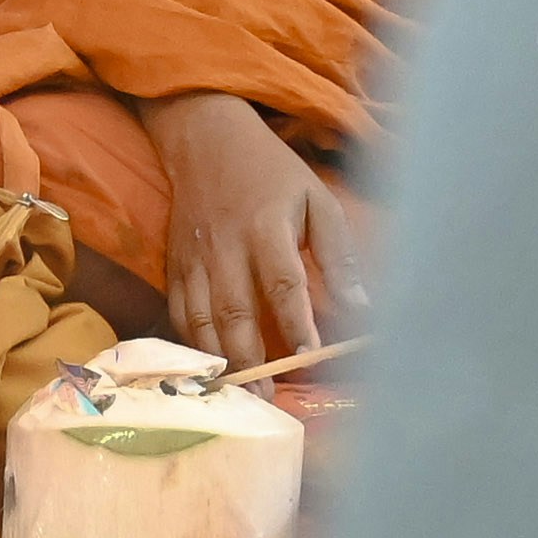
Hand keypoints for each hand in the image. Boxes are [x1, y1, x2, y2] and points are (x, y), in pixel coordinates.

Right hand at [144, 91, 369, 369]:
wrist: (205, 139)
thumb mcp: (317, 201)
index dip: (295, 320)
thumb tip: (361, 309)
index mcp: (266, 226)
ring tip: (241, 392)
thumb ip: (339, 257)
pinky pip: (179, 311)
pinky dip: (191, 343)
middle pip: (234, 310)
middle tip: (268, 398)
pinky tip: (208, 367)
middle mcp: (225, 245)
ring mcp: (195, 257)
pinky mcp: (176, 264)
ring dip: (220, 360)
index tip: (311, 355)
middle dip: (250, 358)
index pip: (282, 280)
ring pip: (201, 318)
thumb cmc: (272, 173)